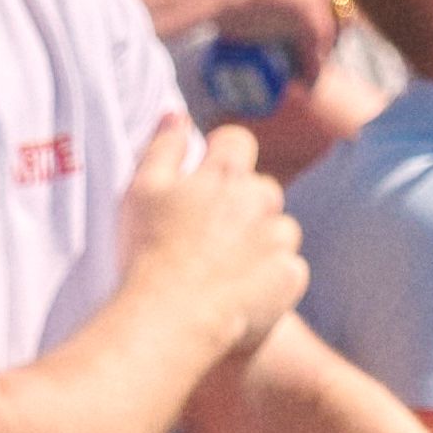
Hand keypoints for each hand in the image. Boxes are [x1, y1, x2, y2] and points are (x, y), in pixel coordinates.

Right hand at [116, 117, 307, 363]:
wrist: (170, 318)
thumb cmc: (148, 252)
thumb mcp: (142, 190)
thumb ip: (162, 147)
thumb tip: (176, 114)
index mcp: (225, 174)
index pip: (237, 141)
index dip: (222, 155)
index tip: (207, 178)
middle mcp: (260, 199)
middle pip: (262, 189)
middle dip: (243, 205)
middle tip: (210, 237)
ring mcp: (279, 239)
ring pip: (280, 229)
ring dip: (262, 241)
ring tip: (225, 270)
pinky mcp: (290, 276)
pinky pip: (289, 268)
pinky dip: (272, 278)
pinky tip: (241, 293)